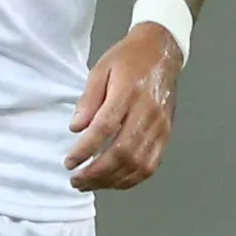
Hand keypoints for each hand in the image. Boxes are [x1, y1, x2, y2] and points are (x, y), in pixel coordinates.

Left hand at [67, 21, 181, 192]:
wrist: (162, 51)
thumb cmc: (129, 59)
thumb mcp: (100, 69)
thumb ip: (88, 100)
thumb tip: (76, 128)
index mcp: (129, 92)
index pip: (105, 127)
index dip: (85, 149)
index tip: (69, 162)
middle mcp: (147, 111)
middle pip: (123, 151)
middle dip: (96, 173)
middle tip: (76, 180)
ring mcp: (160, 125)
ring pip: (138, 164)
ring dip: (112, 180)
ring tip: (90, 184)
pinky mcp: (166, 134)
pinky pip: (151, 165)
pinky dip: (131, 179)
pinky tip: (113, 181)